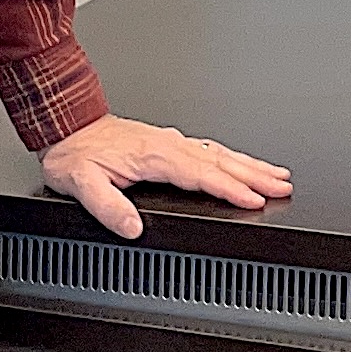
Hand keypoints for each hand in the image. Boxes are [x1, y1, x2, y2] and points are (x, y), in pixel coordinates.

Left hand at [39, 114, 292, 238]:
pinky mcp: (169, 143)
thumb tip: (133, 227)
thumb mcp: (81, 184)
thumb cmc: (75, 153)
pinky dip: (232, 157)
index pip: (202, 174)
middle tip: (283, 186)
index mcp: (154, 155)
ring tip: (277, 175)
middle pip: (222, 161)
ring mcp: (171, 142)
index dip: (231, 189)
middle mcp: (168, 145)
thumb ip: (107, 207)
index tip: (255, 199)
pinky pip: (209, 149)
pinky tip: (241, 163)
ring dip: (251, 165)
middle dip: (255, 175)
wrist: (67, 124)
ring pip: (220, 153)